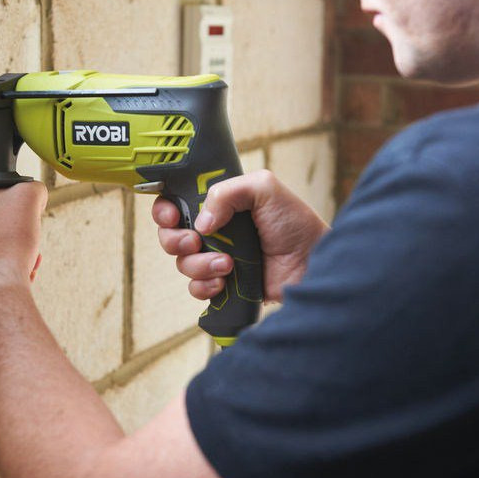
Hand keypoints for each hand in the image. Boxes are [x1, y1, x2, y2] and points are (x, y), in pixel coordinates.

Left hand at [0, 181, 47, 321]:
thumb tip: (32, 191)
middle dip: (5, 230)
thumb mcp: (29, 196)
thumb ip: (31, 187)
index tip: (18, 214)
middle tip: (23, 239)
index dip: (7, 203)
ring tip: (21, 261)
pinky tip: (7, 275)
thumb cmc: (7, 241)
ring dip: (1, 252)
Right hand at [152, 170, 328, 304]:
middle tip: (195, 241)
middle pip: (171, 235)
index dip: (165, 210)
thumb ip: (227, 192)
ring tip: (227, 264)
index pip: (177, 203)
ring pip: (183, 264)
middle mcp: (215, 231)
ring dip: (198, 264)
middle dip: (175, 239)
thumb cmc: (295, 223)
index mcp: (220, 204)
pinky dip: (204, 286)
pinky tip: (225, 282)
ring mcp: (217, 258)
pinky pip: (196, 289)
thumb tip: (201, 222)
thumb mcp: (264, 188)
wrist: (313, 263)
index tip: (172, 216)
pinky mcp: (224, 285)